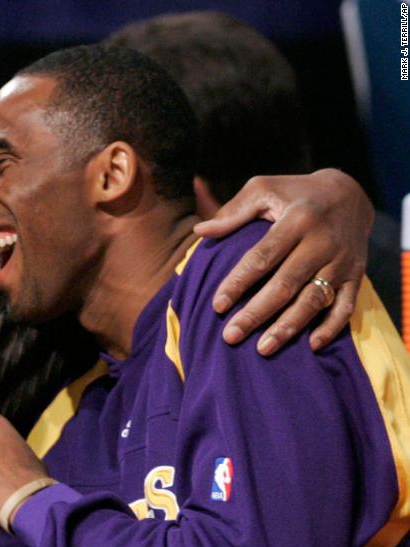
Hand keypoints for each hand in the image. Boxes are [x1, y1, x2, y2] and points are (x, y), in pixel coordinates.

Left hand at [193, 169, 370, 354]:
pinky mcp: (357, 275)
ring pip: (314, 300)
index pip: (262, 257)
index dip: (238, 282)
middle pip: (285, 284)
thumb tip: (200, 231)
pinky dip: (331, 327)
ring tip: (262, 349)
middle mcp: (322, 242)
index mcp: (297, 220)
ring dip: (288, 327)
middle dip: (256, 313)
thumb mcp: (264, 188)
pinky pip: (346, 306)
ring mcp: (342, 261)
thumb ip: (232, 211)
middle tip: (230, 336)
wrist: (349, 193)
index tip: (217, 306)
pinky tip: (310, 345)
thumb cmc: (294, 193)